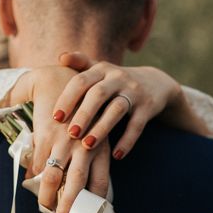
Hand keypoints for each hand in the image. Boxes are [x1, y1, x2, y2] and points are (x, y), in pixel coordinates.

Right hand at [4, 66, 110, 212]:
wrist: (59, 79)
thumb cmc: (79, 114)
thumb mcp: (92, 136)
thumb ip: (91, 163)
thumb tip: (88, 191)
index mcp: (100, 147)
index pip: (100, 182)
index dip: (94, 203)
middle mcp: (84, 145)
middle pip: (76, 183)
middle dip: (69, 206)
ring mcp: (64, 140)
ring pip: (54, 175)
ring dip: (47, 195)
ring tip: (45, 208)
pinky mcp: (46, 134)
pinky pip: (38, 160)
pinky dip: (34, 174)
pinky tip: (31, 183)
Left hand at [53, 53, 208, 160]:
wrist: (156, 83)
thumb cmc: (116, 82)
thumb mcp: (101, 70)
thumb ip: (81, 64)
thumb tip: (60, 57)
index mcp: (102, 69)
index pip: (81, 81)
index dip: (68, 98)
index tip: (56, 117)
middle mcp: (118, 78)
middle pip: (98, 94)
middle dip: (83, 114)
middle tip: (70, 134)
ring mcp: (134, 92)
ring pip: (116, 110)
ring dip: (101, 128)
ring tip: (88, 145)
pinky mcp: (148, 107)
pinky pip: (137, 125)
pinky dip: (127, 141)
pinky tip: (116, 155)